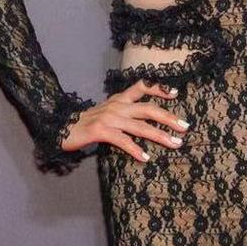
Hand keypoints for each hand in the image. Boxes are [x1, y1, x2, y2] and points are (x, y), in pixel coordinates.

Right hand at [61, 80, 190, 162]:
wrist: (61, 127)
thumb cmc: (87, 123)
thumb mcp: (108, 112)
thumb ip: (125, 113)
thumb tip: (146, 122)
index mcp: (119, 99)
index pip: (142, 87)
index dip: (159, 88)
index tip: (176, 94)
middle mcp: (117, 106)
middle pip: (149, 109)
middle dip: (169, 118)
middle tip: (185, 127)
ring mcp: (109, 118)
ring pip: (140, 126)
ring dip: (160, 135)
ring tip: (175, 143)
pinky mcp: (100, 131)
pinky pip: (122, 140)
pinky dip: (135, 149)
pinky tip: (145, 157)